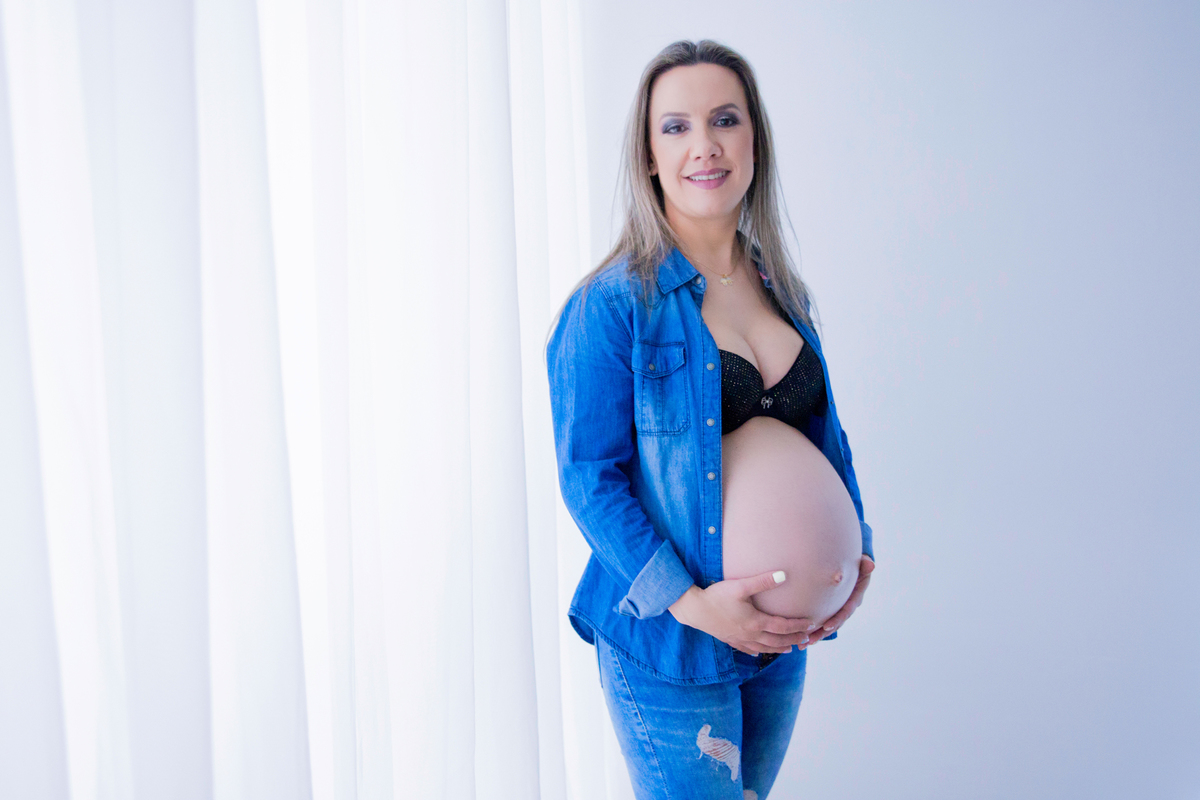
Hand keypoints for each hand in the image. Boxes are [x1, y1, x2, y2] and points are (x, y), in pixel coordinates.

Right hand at [668, 571, 815, 655]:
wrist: (693, 609)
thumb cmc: (716, 596)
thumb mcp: (740, 586)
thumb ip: (763, 581)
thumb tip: (784, 575)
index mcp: (755, 621)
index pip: (783, 626)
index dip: (798, 626)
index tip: (810, 625)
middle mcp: (750, 633)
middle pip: (777, 640)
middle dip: (793, 639)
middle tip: (806, 639)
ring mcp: (739, 638)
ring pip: (764, 647)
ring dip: (778, 648)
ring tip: (789, 649)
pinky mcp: (729, 639)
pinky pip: (746, 649)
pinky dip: (756, 651)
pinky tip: (758, 652)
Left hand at [807, 555, 874, 644]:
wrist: (850, 565)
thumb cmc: (856, 564)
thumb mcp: (862, 563)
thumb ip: (865, 565)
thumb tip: (870, 565)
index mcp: (855, 598)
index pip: (846, 611)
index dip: (837, 619)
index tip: (826, 627)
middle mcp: (847, 606)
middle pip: (835, 623)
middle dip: (822, 632)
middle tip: (811, 640)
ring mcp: (838, 609)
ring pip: (826, 625)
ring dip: (815, 635)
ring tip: (802, 644)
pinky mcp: (829, 608)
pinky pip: (821, 620)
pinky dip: (811, 629)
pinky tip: (799, 637)